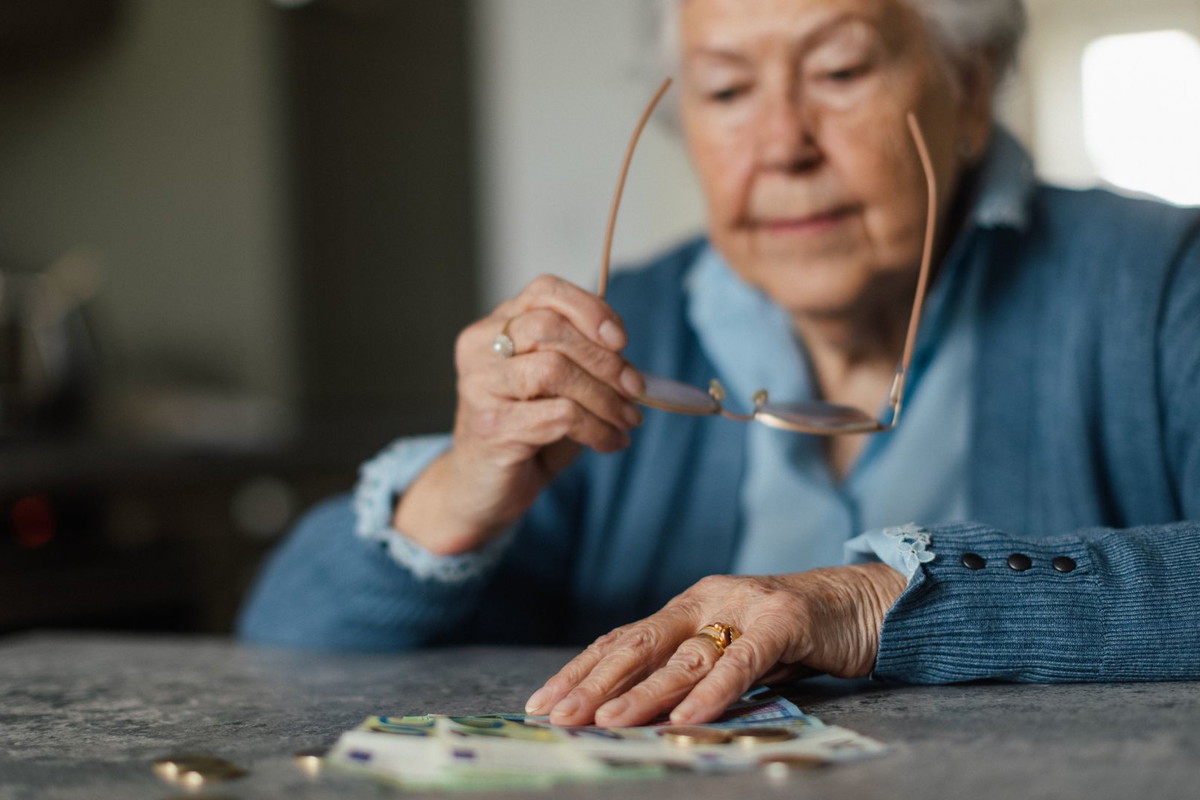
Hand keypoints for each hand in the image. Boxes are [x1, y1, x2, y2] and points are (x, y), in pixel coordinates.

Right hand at [395, 275, 643, 554]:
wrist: (481, 488)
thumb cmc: (525, 432)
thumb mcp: (555, 387)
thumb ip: (582, 362)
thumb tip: (631, 362)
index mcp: (496, 327)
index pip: (545, 291)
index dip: (590, 309)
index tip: (622, 341)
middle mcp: (480, 348)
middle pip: (551, 329)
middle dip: (605, 360)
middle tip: (636, 390)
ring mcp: (480, 386)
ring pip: (554, 370)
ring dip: (604, 398)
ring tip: (627, 420)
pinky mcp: (490, 426)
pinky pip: (559, 416)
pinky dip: (596, 429)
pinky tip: (609, 443)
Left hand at [524, 563, 906, 726]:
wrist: (864, 605)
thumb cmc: (793, 637)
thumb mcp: (732, 653)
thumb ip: (690, 674)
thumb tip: (631, 711)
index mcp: (687, 606)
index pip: (622, 640)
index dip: (580, 670)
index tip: (543, 702)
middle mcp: (707, 600)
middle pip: (638, 644)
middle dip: (593, 682)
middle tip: (557, 715)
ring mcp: (745, 607)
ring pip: (683, 655)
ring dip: (642, 693)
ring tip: (605, 721)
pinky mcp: (784, 622)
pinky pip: (742, 662)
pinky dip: (712, 692)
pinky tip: (686, 718)